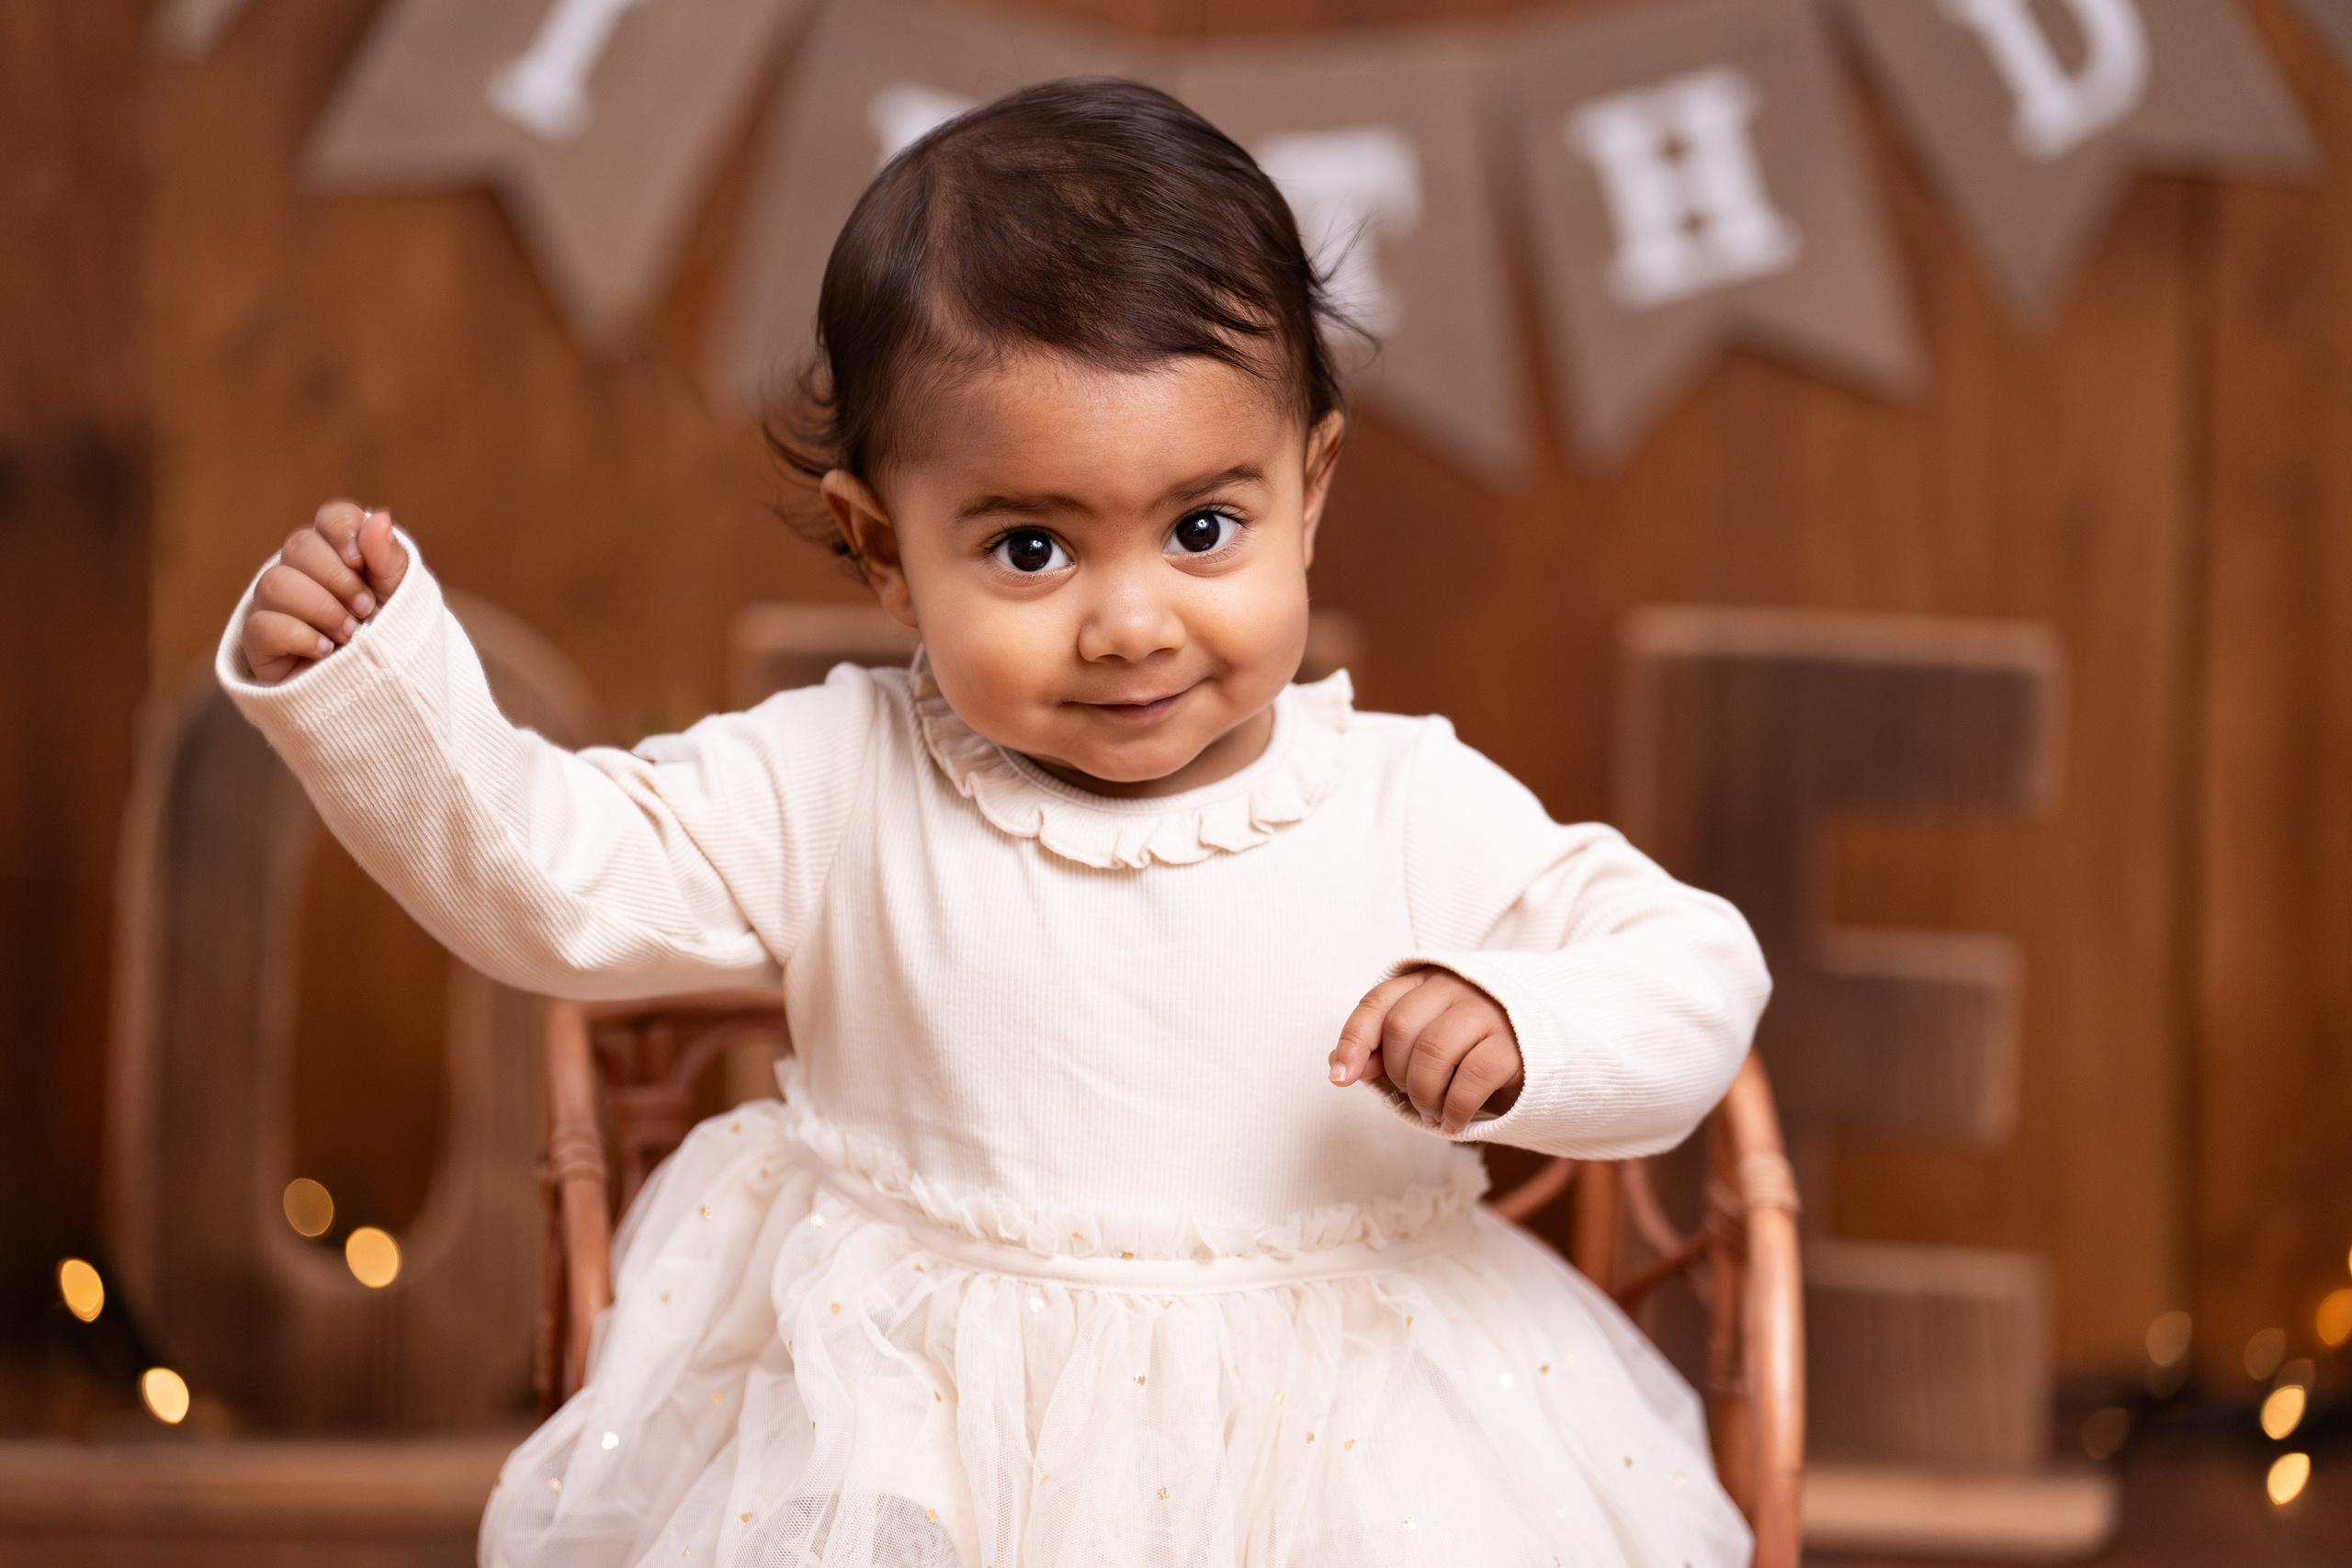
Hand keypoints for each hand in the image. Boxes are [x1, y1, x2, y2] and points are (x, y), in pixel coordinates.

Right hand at [240, 500, 410, 683]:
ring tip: (350, 636)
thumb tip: (380, 517)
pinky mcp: (260, 644)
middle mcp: (303, 573)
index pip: (332, 518)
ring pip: (274, 582)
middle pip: (298, 544)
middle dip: (337, 578)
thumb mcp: (402, 599)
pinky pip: (261, 625)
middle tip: (366, 610)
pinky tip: (324, 652)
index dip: (344, 531)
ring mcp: (277, 607)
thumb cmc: (392, 641)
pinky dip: (298, 636)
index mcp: (340, 555)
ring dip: (321, 609)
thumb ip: (390, 559)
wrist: (386, 697)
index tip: (362, 563)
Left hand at [1329, 968, 1523, 1134]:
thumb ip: (1382, 1052)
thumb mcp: (1424, 1049)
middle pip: (1401, 1028)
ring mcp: (1489, 1012)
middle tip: (1413, 1098)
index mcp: (1427, 983)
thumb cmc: (1470, 1054)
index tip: (1340, 1078)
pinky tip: (1454, 1122)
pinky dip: (1455, 1108)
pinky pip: (1472, 1077)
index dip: (1354, 1041)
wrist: (1543, 1060)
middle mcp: (1457, 988)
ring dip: (1424, 1095)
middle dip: (1397, 1075)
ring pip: (1434, 1051)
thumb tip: (1339, 1068)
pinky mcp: (1515, 1044)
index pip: (1377, 1003)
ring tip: (1432, 1113)